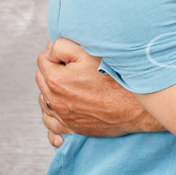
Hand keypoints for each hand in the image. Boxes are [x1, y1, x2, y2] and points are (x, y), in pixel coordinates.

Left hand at [36, 38, 162, 146]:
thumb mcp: (90, 54)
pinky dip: (51, 115)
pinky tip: (59, 109)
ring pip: (44, 100)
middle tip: (71, 65)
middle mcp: (55, 100)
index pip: (43, 59)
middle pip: (41, 78)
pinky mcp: (72, 128)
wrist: (134, 109)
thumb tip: (50, 49)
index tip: (69, 53)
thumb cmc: (116, 79)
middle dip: (52, 69)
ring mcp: (62, 116)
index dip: (56, 52)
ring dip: (50, 90)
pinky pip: (51, 123)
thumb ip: (64, 46)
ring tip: (68, 83)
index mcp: (56, 80)